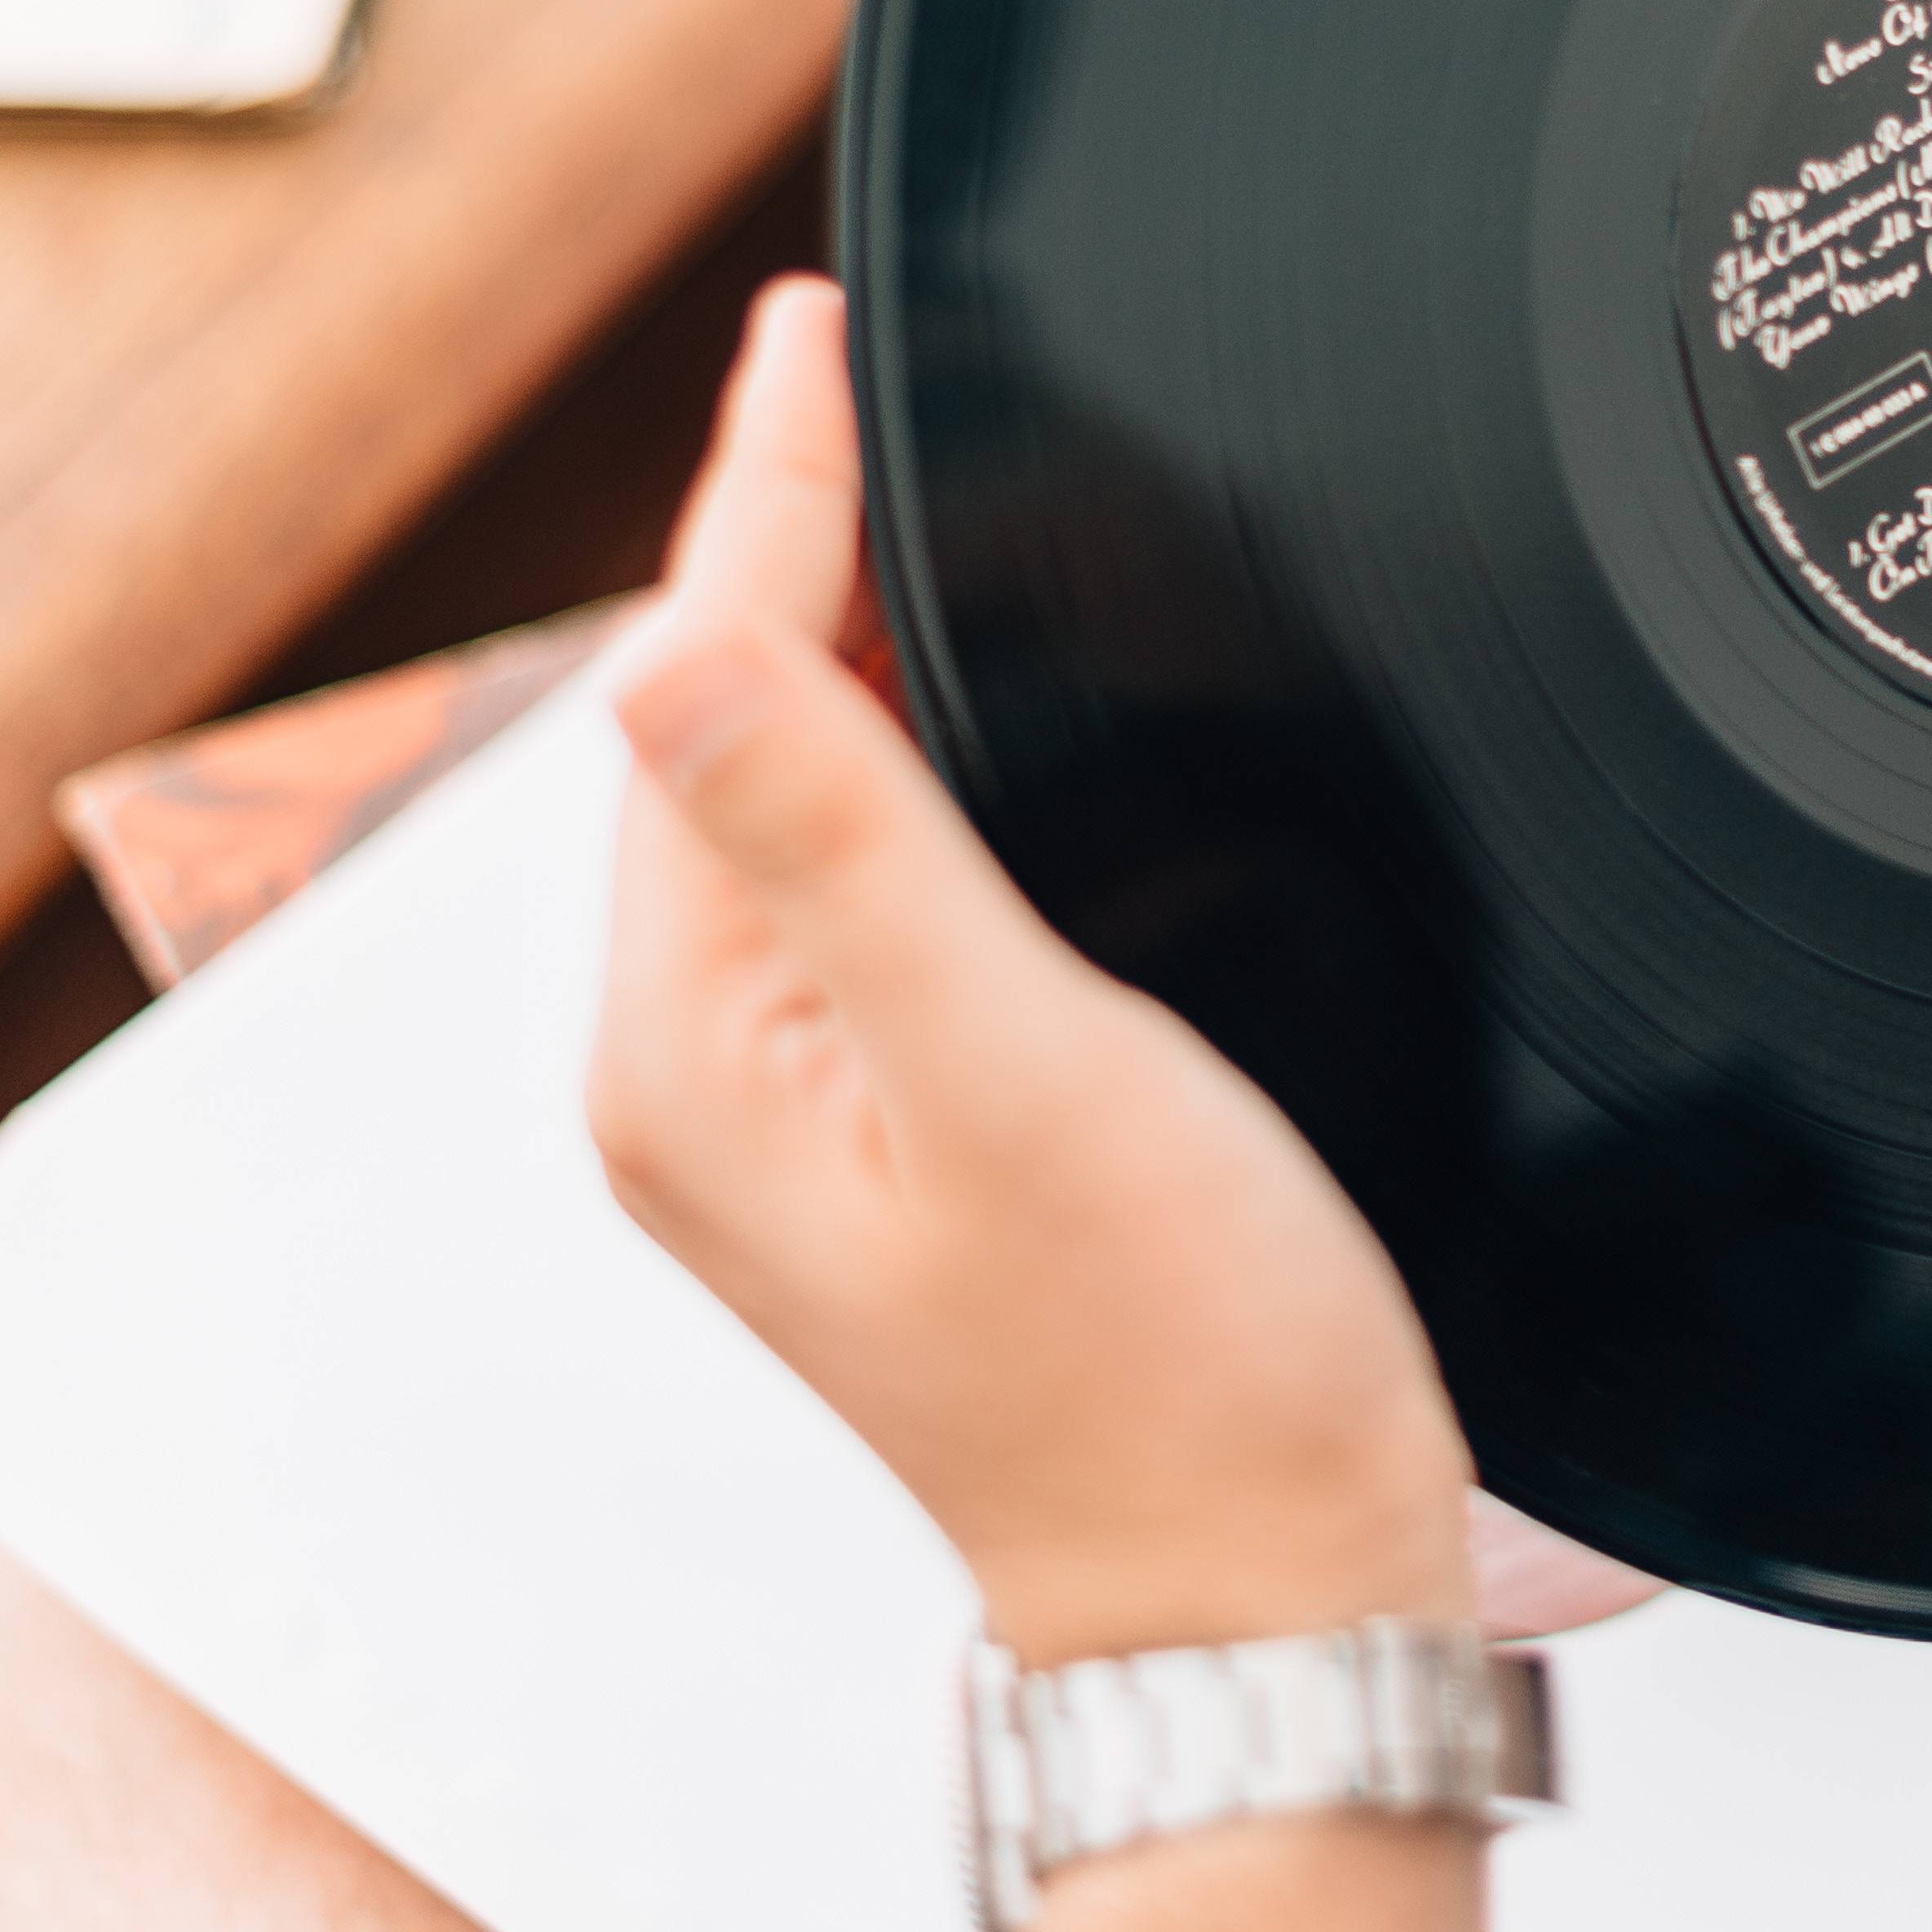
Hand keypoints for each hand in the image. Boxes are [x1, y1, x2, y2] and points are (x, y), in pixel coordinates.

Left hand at [585, 280, 1478, 1665]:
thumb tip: (671, 640)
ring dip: (843, 640)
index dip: (769, 492)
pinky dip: (902, 755)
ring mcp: (786, 1116)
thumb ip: (843, 848)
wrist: (1261, 1603)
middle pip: (727, 730)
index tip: (812, 327)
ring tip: (890, 471)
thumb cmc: (1174, 1381)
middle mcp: (701, 1081)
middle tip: (849, 352)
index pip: (704, 691)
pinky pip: (857, 883)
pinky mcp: (888, 1135)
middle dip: (787, 536)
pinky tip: (960, 696)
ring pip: (791, 800)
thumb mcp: (1013, 1073)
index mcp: (689, 1055)